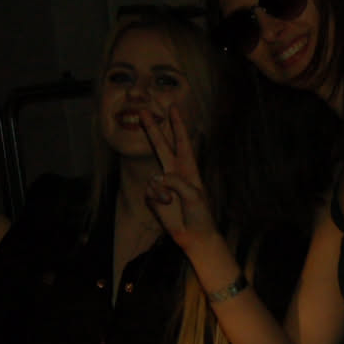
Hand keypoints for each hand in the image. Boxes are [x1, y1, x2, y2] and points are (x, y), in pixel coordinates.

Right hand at [142, 112, 217, 248]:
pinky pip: (149, 192)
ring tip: (172, 202)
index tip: (173, 108)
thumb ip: (176, 182)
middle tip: (143, 112)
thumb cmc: (200, 214)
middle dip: (152, 129)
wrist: (194, 235)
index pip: (182, 141)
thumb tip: (159, 178)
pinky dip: (156, 200)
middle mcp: (174, 172)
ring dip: (161, 191)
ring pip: (153, 178)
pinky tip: (166, 206)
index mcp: (189, 168)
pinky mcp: (154, 197)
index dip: (177, 125)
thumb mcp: (193, 195)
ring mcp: (164, 185)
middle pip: (161, 146)